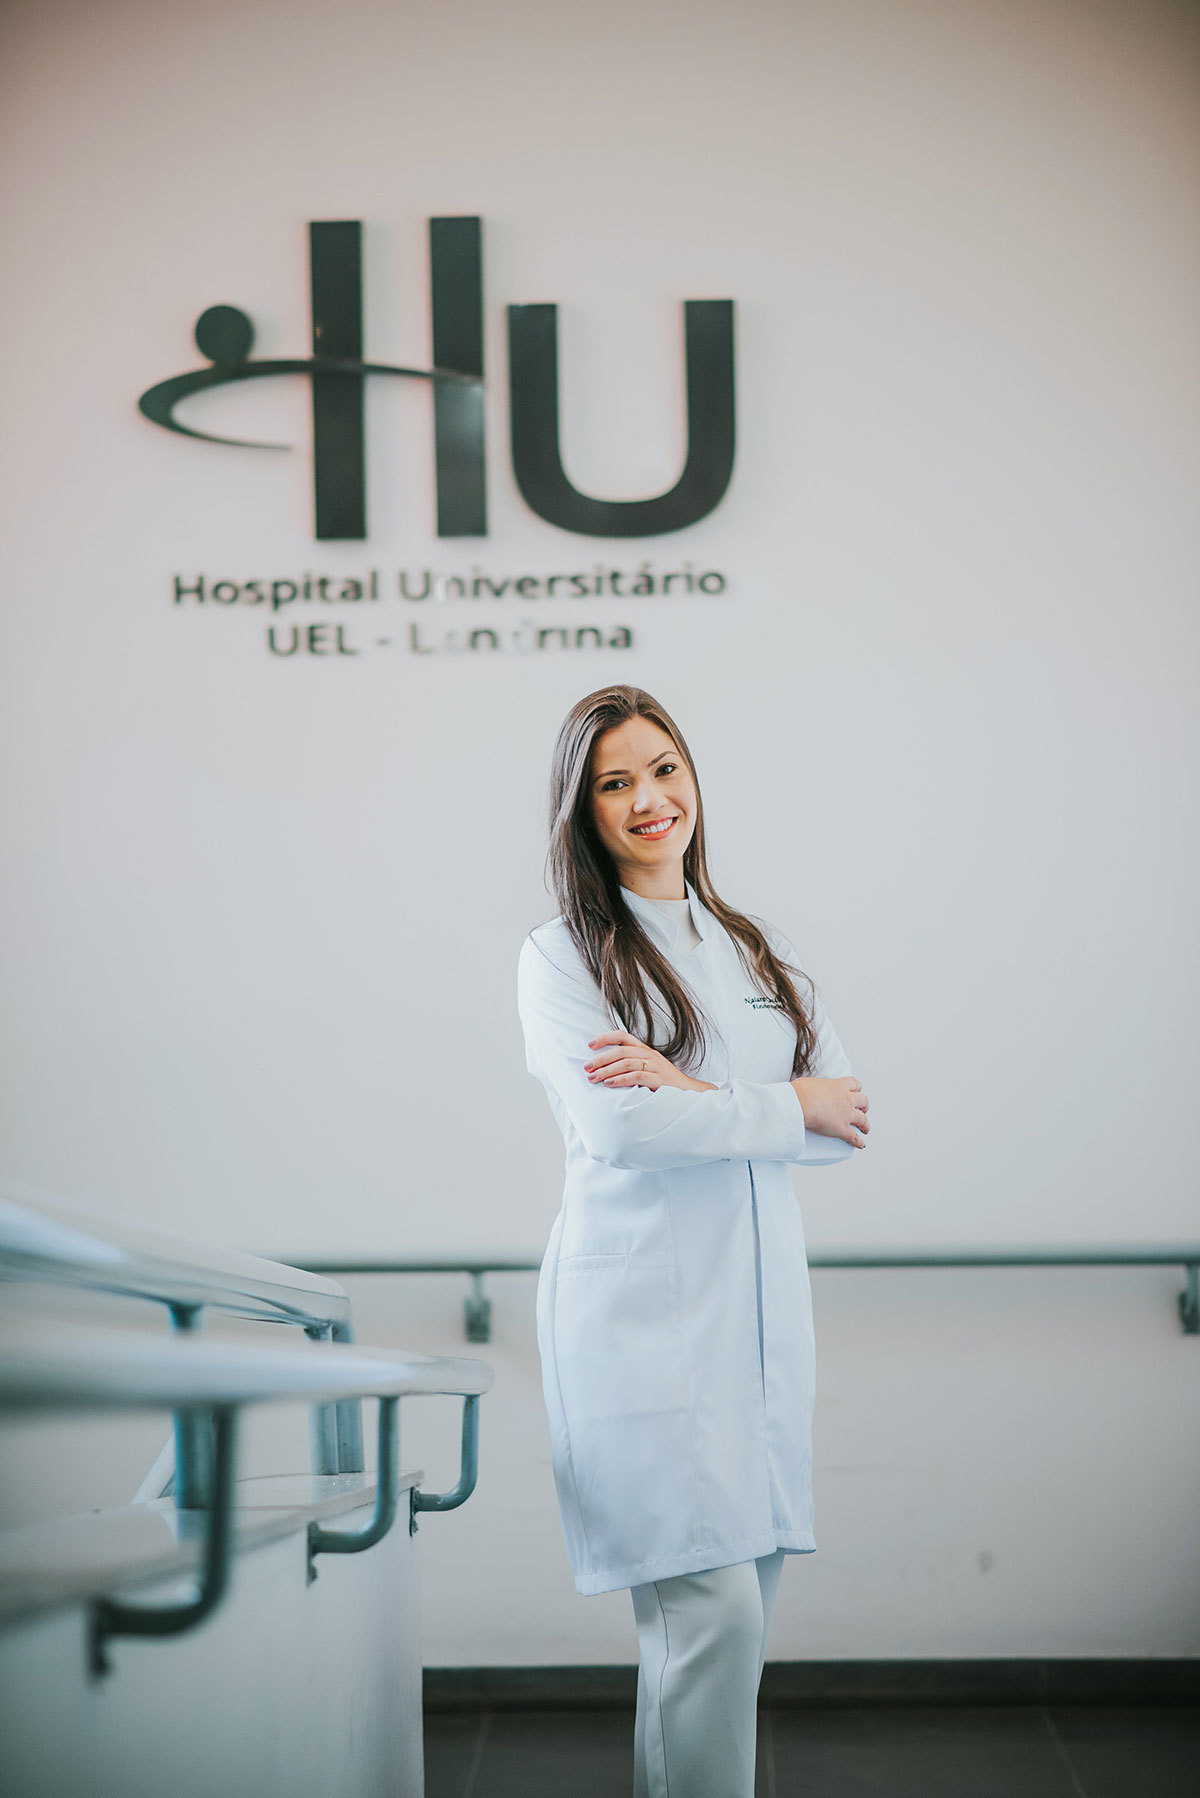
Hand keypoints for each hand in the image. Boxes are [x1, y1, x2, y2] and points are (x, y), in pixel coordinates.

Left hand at [584, 1031, 714, 1093]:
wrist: (690, 1095)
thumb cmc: (665, 1085)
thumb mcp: (647, 1071)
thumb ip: (630, 1068)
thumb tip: (604, 1071)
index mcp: (645, 1050)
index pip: (623, 1036)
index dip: (605, 1038)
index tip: (590, 1045)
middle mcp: (650, 1055)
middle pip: (621, 1050)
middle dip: (601, 1059)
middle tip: (586, 1068)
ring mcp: (656, 1067)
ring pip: (626, 1062)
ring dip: (607, 1070)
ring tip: (594, 1078)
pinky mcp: (660, 1080)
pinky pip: (637, 1076)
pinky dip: (621, 1080)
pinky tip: (609, 1084)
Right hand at [791, 1075, 869, 1147]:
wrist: (799, 1104)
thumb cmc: (800, 1093)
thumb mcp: (810, 1083)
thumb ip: (816, 1087)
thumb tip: (809, 1091)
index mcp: (838, 1085)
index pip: (854, 1084)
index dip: (857, 1089)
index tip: (856, 1091)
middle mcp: (846, 1099)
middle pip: (863, 1101)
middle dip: (864, 1105)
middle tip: (862, 1109)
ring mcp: (846, 1114)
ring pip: (863, 1120)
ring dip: (865, 1124)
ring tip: (865, 1128)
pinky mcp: (842, 1129)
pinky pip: (854, 1137)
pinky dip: (859, 1142)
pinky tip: (861, 1144)